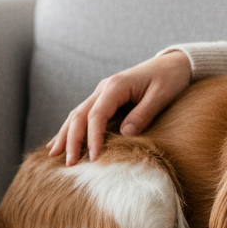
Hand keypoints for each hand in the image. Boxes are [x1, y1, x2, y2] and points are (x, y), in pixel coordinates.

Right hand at [47, 50, 192, 165]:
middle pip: (79, 115)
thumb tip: (124, 134)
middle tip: (70, 163)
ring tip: (53, 155)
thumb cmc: (169, 79)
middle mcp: (104, 88)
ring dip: (65, 135)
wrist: (172, 64)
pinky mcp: (105, 100)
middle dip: (71, 139)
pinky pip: (84, 116)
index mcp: (116, 86)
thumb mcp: (161, 95)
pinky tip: (58, 142)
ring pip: (76, 115)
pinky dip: (70, 129)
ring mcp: (102, 94)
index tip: (94, 158)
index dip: (93, 137)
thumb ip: (143, 114)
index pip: (97, 114)